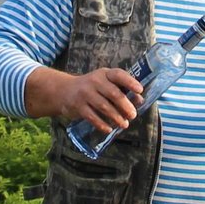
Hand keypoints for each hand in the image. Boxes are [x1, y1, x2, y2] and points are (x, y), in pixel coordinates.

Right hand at [28, 66, 143, 133]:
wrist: (64, 91)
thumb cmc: (93, 87)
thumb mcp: (106, 83)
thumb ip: (122, 89)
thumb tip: (139, 100)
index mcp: (104, 74)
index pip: (118, 75)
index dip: (130, 82)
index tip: (140, 90)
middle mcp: (95, 81)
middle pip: (113, 93)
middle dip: (125, 106)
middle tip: (133, 115)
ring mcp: (85, 93)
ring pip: (104, 107)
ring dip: (116, 117)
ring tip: (125, 124)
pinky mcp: (78, 106)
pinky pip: (92, 117)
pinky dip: (102, 124)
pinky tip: (109, 129)